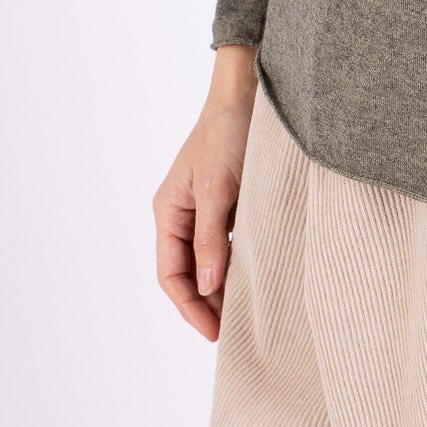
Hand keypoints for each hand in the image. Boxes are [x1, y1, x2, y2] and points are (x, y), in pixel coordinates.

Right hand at [154, 45, 259, 341]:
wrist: (250, 93)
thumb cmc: (227, 134)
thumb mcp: (219, 190)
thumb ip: (210, 239)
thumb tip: (205, 287)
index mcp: (168, 211)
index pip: (171, 274)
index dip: (190, 307)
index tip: (215, 333)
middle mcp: (183, 215)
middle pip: (188, 273)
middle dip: (207, 304)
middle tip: (236, 332)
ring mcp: (206, 210)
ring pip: (209, 262)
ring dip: (223, 287)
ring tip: (248, 314)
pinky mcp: (229, 204)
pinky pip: (228, 245)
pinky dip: (238, 265)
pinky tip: (257, 279)